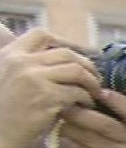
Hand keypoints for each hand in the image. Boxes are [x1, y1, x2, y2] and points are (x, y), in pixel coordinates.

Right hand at [0, 28, 99, 147]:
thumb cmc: (4, 112)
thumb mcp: (6, 78)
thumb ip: (25, 65)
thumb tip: (55, 58)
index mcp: (10, 55)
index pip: (42, 35)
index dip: (65, 42)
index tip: (78, 56)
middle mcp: (22, 62)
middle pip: (66, 53)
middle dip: (86, 65)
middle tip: (95, 78)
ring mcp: (34, 79)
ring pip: (76, 70)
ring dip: (91, 82)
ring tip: (94, 92)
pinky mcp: (47, 98)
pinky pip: (78, 92)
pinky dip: (87, 99)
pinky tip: (87, 106)